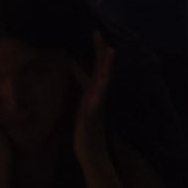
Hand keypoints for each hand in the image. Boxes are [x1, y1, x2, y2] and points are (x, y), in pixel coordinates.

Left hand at [72, 36, 116, 172]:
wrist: (92, 156)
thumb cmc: (85, 132)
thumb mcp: (83, 108)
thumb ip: (84, 94)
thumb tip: (77, 78)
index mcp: (94, 93)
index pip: (96, 68)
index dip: (97, 52)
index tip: (95, 32)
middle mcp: (98, 97)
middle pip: (102, 70)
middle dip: (101, 52)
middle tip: (99, 32)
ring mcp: (98, 107)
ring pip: (103, 83)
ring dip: (106, 67)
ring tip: (110, 51)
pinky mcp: (93, 118)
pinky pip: (97, 102)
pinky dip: (99, 91)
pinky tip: (101, 82)